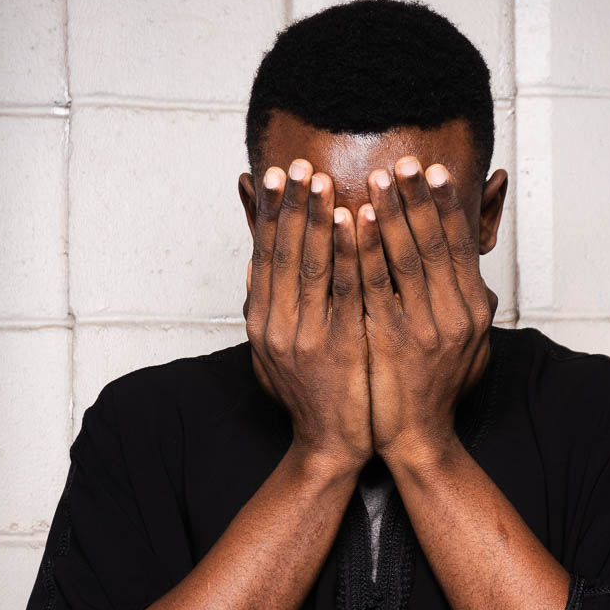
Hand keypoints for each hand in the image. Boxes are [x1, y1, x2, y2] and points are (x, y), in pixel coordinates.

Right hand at [244, 159, 372, 474]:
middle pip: (283, 254)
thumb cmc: (311, 395)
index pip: (265, 256)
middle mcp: (278, 327)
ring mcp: (308, 337)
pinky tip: (353, 220)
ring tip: (322, 179)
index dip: (270, 214)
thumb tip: (256, 261)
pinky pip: (346, 289)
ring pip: (311, 265)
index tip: (276, 176)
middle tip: (299, 164)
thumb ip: (268, 305)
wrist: (330, 445)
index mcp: (263, 323)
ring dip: (317, 218)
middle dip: (292, 206)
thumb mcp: (276, 350)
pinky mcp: (341, 346)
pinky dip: (349, 251)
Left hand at [355, 156, 496, 464]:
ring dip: (391, 212)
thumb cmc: (435, 390)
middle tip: (404, 160)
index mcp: (473, 310)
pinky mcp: (388, 341)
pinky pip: (372, 285)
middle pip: (435, 242)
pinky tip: (349, 221)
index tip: (434, 171)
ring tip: (376, 178)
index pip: (461, 245)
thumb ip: (466, 307)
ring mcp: (422, 328)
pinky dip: (361, 250)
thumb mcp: (468, 347)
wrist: (416, 439)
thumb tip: (474, 275)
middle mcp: (454, 315)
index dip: (447, 205)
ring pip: (406, 257)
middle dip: (418, 198)